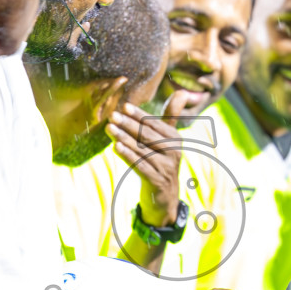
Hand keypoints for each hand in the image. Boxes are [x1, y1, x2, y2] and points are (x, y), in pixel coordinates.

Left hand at [108, 104, 182, 225]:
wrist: (164, 197)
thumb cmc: (162, 162)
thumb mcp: (167, 140)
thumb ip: (170, 117)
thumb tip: (181, 92)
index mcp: (175, 139)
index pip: (156, 124)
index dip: (140, 115)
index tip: (125, 106)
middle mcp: (174, 152)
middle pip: (148, 136)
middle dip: (129, 124)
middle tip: (113, 115)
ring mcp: (166, 168)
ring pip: (142, 150)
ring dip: (124, 138)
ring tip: (109, 129)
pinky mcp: (158, 181)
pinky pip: (140, 166)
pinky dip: (128, 156)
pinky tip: (116, 147)